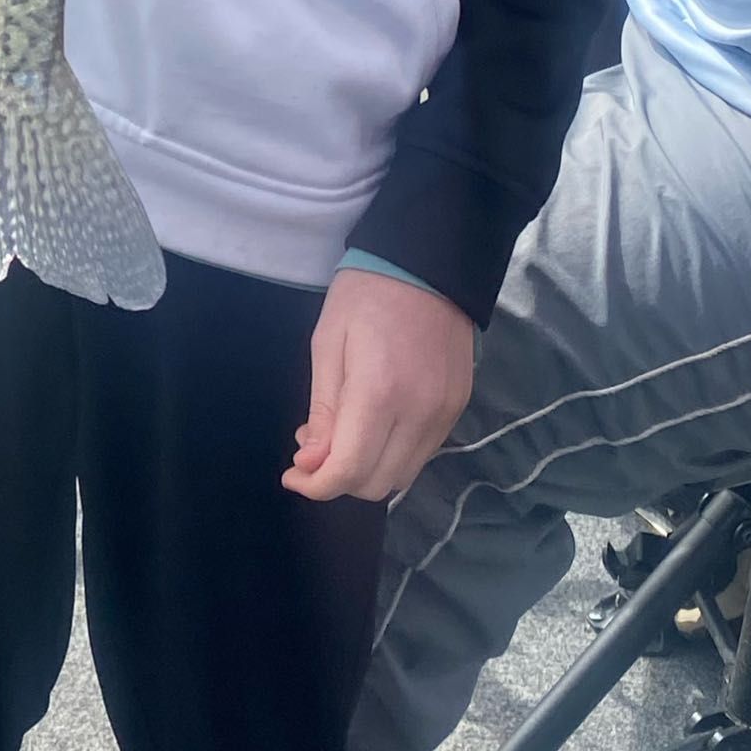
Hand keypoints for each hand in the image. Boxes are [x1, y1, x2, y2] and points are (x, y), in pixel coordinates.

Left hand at [285, 265, 478, 502]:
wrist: (427, 264)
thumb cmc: (364, 296)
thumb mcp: (327, 345)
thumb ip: (322, 411)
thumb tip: (311, 464)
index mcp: (379, 393)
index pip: (349, 471)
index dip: (315, 486)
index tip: (292, 475)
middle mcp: (419, 414)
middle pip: (378, 485)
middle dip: (339, 480)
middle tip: (314, 450)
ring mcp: (445, 414)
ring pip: (402, 476)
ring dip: (368, 470)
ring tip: (342, 435)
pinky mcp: (458, 408)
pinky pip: (422, 454)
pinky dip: (393, 454)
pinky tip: (374, 426)